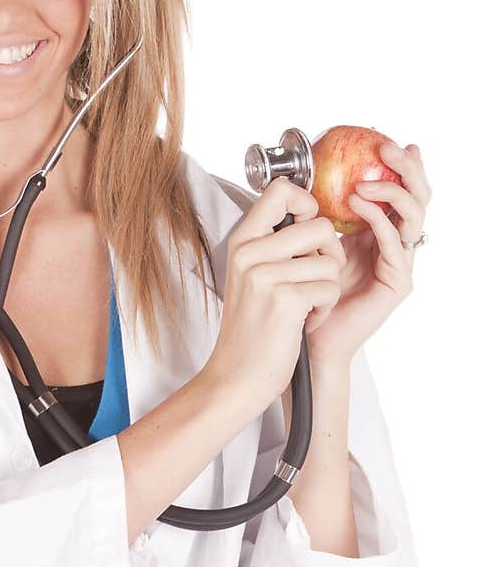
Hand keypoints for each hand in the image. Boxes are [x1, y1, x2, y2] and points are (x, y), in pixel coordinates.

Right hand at [207, 177, 345, 417]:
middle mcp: (249, 253)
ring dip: (327, 287)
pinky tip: (304, 320)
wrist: (236, 376)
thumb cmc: (251, 327)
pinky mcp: (284, 300)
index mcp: (242, 240)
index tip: (309, 230)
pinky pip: (329, 288)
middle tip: (314, 279)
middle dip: (330, 255)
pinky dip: (324, 308)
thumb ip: (273, 243)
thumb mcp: (251, 275)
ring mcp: (264, 276)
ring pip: (330, 261)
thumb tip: (312, 216)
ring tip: (304, 306)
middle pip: (319, 226)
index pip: (282, 190)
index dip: (308, 205)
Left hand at [304, 141, 431, 367]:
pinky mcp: (397, 282)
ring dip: (391, 193)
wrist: (304, 334)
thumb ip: (319, 212)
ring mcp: (399, 263)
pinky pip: (395, 245)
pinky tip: (362, 208)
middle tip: (388, 150)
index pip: (400, 191)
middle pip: (417, 199)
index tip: (387, 141)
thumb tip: (304, 176)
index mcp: (377, 231)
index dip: (401, 166)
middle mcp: (395, 245)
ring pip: (413, 218)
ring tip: (363, 184)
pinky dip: (380, 221)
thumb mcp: (312, 240)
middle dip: (407, 170)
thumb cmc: (305, 288)